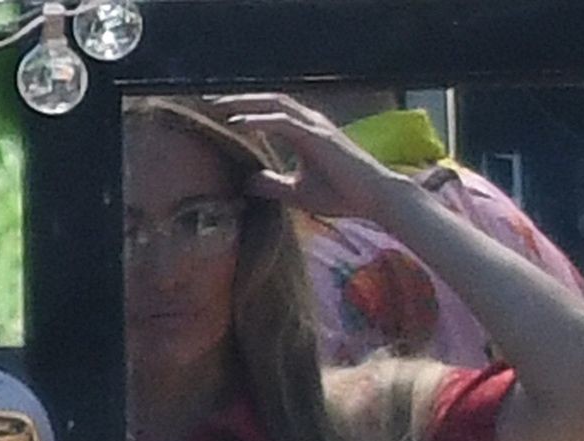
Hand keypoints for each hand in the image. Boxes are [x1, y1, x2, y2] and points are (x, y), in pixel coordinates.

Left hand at [212, 93, 406, 220]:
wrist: (376, 199)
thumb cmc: (343, 195)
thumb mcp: (298, 193)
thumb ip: (273, 185)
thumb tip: (246, 183)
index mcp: (305, 132)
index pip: (270, 111)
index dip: (245, 108)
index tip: (217, 112)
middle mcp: (310, 122)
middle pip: (268, 100)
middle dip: (238, 98)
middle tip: (208, 100)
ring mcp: (315, 127)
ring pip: (274, 104)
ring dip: (244, 103)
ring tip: (217, 106)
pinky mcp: (318, 137)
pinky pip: (283, 122)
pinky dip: (259, 120)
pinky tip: (239, 123)